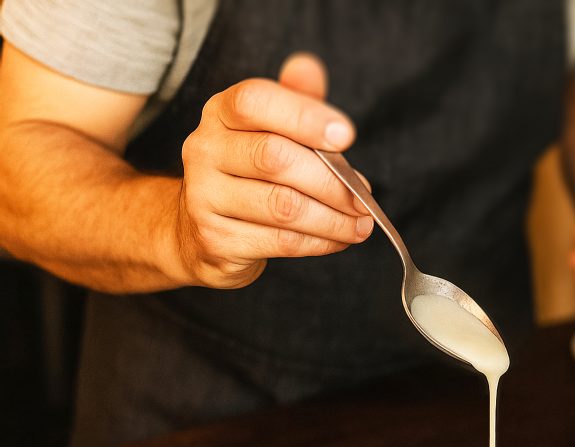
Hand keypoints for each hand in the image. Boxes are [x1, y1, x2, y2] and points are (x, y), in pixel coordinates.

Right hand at [174, 53, 372, 287]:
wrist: (199, 231)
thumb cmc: (250, 173)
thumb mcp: (272, 130)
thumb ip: (296, 99)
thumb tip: (308, 67)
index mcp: (220, 113)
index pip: (255, 101)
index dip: (304, 116)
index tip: (346, 136)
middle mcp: (204, 149)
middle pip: (275, 158)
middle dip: (332, 182)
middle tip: (364, 199)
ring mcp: (204, 196)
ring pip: (283, 206)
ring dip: (333, 219)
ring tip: (361, 225)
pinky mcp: (216, 239)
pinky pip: (281, 241)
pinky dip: (320, 242)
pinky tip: (339, 239)